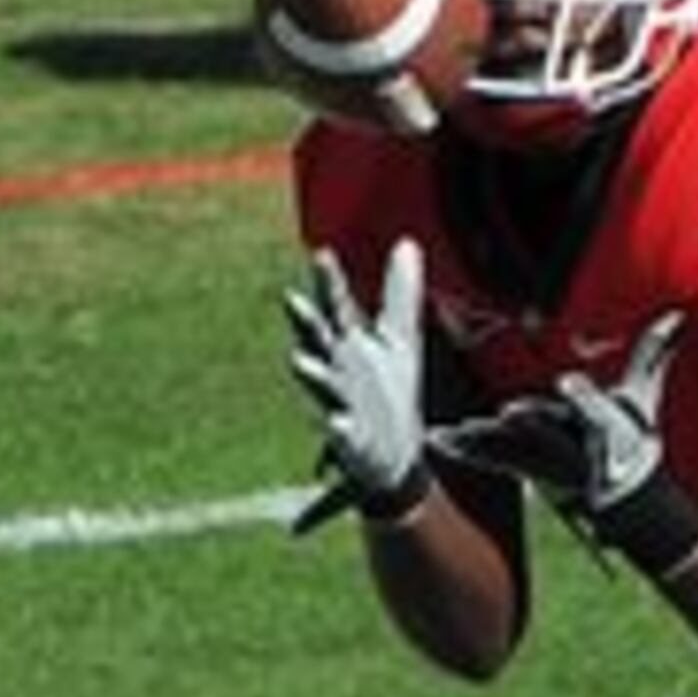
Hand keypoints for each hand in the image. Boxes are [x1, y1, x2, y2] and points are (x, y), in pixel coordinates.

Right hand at [284, 237, 432, 533]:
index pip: (335, 307)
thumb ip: (399, 293)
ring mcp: (341, 403)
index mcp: (347, 345)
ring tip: (299, 359)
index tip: (322, 254)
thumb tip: (406, 242)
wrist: (394, 454)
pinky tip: (337, 423)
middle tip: (291, 298)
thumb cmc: (387, 392)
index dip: (328, 283)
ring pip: (322, 386)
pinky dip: (339, 428)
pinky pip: (342, 433)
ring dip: (311, 372)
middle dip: (305, 322)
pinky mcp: (352, 440)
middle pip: (318, 341)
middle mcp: (337, 370)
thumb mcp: (398, 339)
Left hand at [432, 310, 697, 575]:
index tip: (570, 383)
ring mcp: (545, 461)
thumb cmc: (632, 440)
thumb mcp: (644, 398)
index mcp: (604, 428)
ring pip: (514, 448)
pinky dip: (464, 449)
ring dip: (483, 439)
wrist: (625, 498)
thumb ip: (654, 355)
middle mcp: (573, 447)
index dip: (586, 397)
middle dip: (531, 421)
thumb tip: (676, 316)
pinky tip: (438, 439)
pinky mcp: (524, 467)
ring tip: (457, 431)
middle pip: (550, 431)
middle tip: (508, 413)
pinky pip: (491, 458)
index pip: (598, 411)